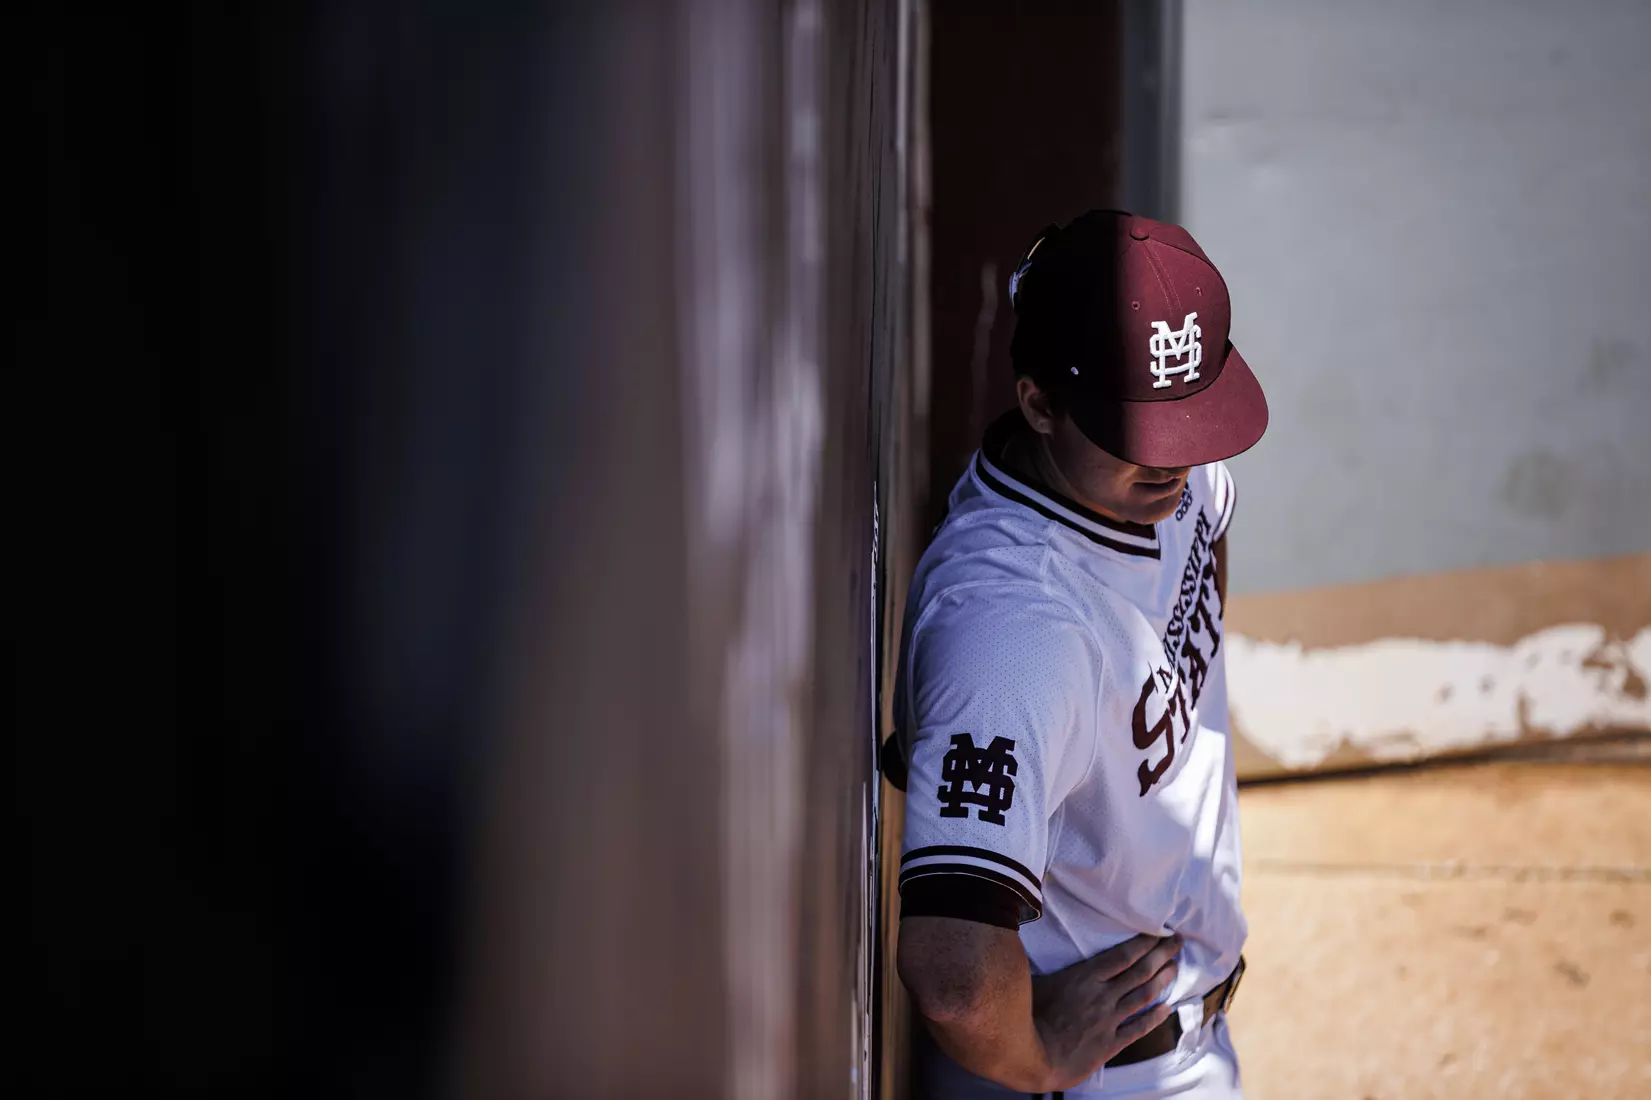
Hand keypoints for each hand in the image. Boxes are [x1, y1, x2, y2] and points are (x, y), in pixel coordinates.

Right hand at [1029, 933, 1181, 1088]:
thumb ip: (1041, 963)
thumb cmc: (1027, 1016)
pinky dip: (1154, 1018)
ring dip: (1162, 980)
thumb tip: (1027, 940)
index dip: (1145, 943)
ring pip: (1144, 996)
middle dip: (1162, 954)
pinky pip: (1138, 1029)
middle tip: (1178, 942)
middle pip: (1140, 971)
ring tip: (1176, 968)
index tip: (1160, 932)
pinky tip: (1166, 1010)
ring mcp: (1109, 1020)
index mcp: (1086, 977)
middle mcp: (1103, 995)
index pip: (1123, 955)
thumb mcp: (1033, 981)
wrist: (1033, 1056)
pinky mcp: (1110, 1043)